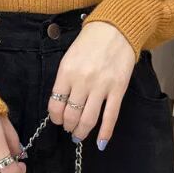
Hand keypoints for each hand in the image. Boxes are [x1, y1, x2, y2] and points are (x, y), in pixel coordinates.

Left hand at [47, 21, 136, 149]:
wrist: (114, 29)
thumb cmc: (89, 42)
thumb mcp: (69, 57)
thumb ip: (64, 80)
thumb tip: (61, 103)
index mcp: (67, 72)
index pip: (55, 104)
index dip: (55, 117)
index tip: (57, 120)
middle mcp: (82, 81)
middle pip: (71, 115)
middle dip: (68, 126)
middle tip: (69, 129)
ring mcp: (101, 87)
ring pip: (89, 119)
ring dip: (82, 132)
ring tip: (79, 135)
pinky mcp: (118, 89)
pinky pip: (110, 116)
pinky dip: (105, 132)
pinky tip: (100, 143)